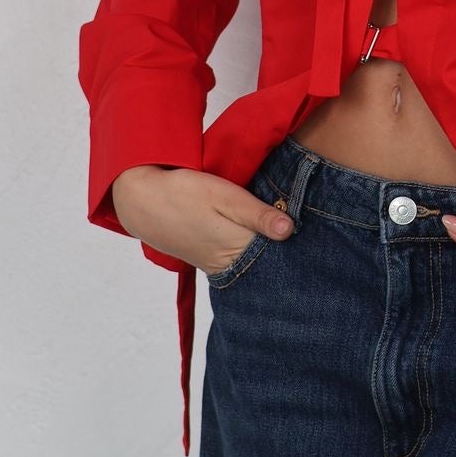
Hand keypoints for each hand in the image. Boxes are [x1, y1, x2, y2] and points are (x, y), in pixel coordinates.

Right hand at [111, 164, 294, 277]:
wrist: (139, 202)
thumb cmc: (183, 193)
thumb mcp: (223, 195)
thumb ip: (256, 213)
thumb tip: (290, 230)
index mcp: (237, 246)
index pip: (279, 253)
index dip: (298, 245)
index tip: (315, 235)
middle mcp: (229, 262)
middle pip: (268, 262)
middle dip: (287, 252)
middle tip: (308, 235)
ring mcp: (216, 263)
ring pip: (253, 261)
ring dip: (268, 251)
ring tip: (287, 235)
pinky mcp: (208, 258)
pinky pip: (238, 259)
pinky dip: (250, 251)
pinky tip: (261, 240)